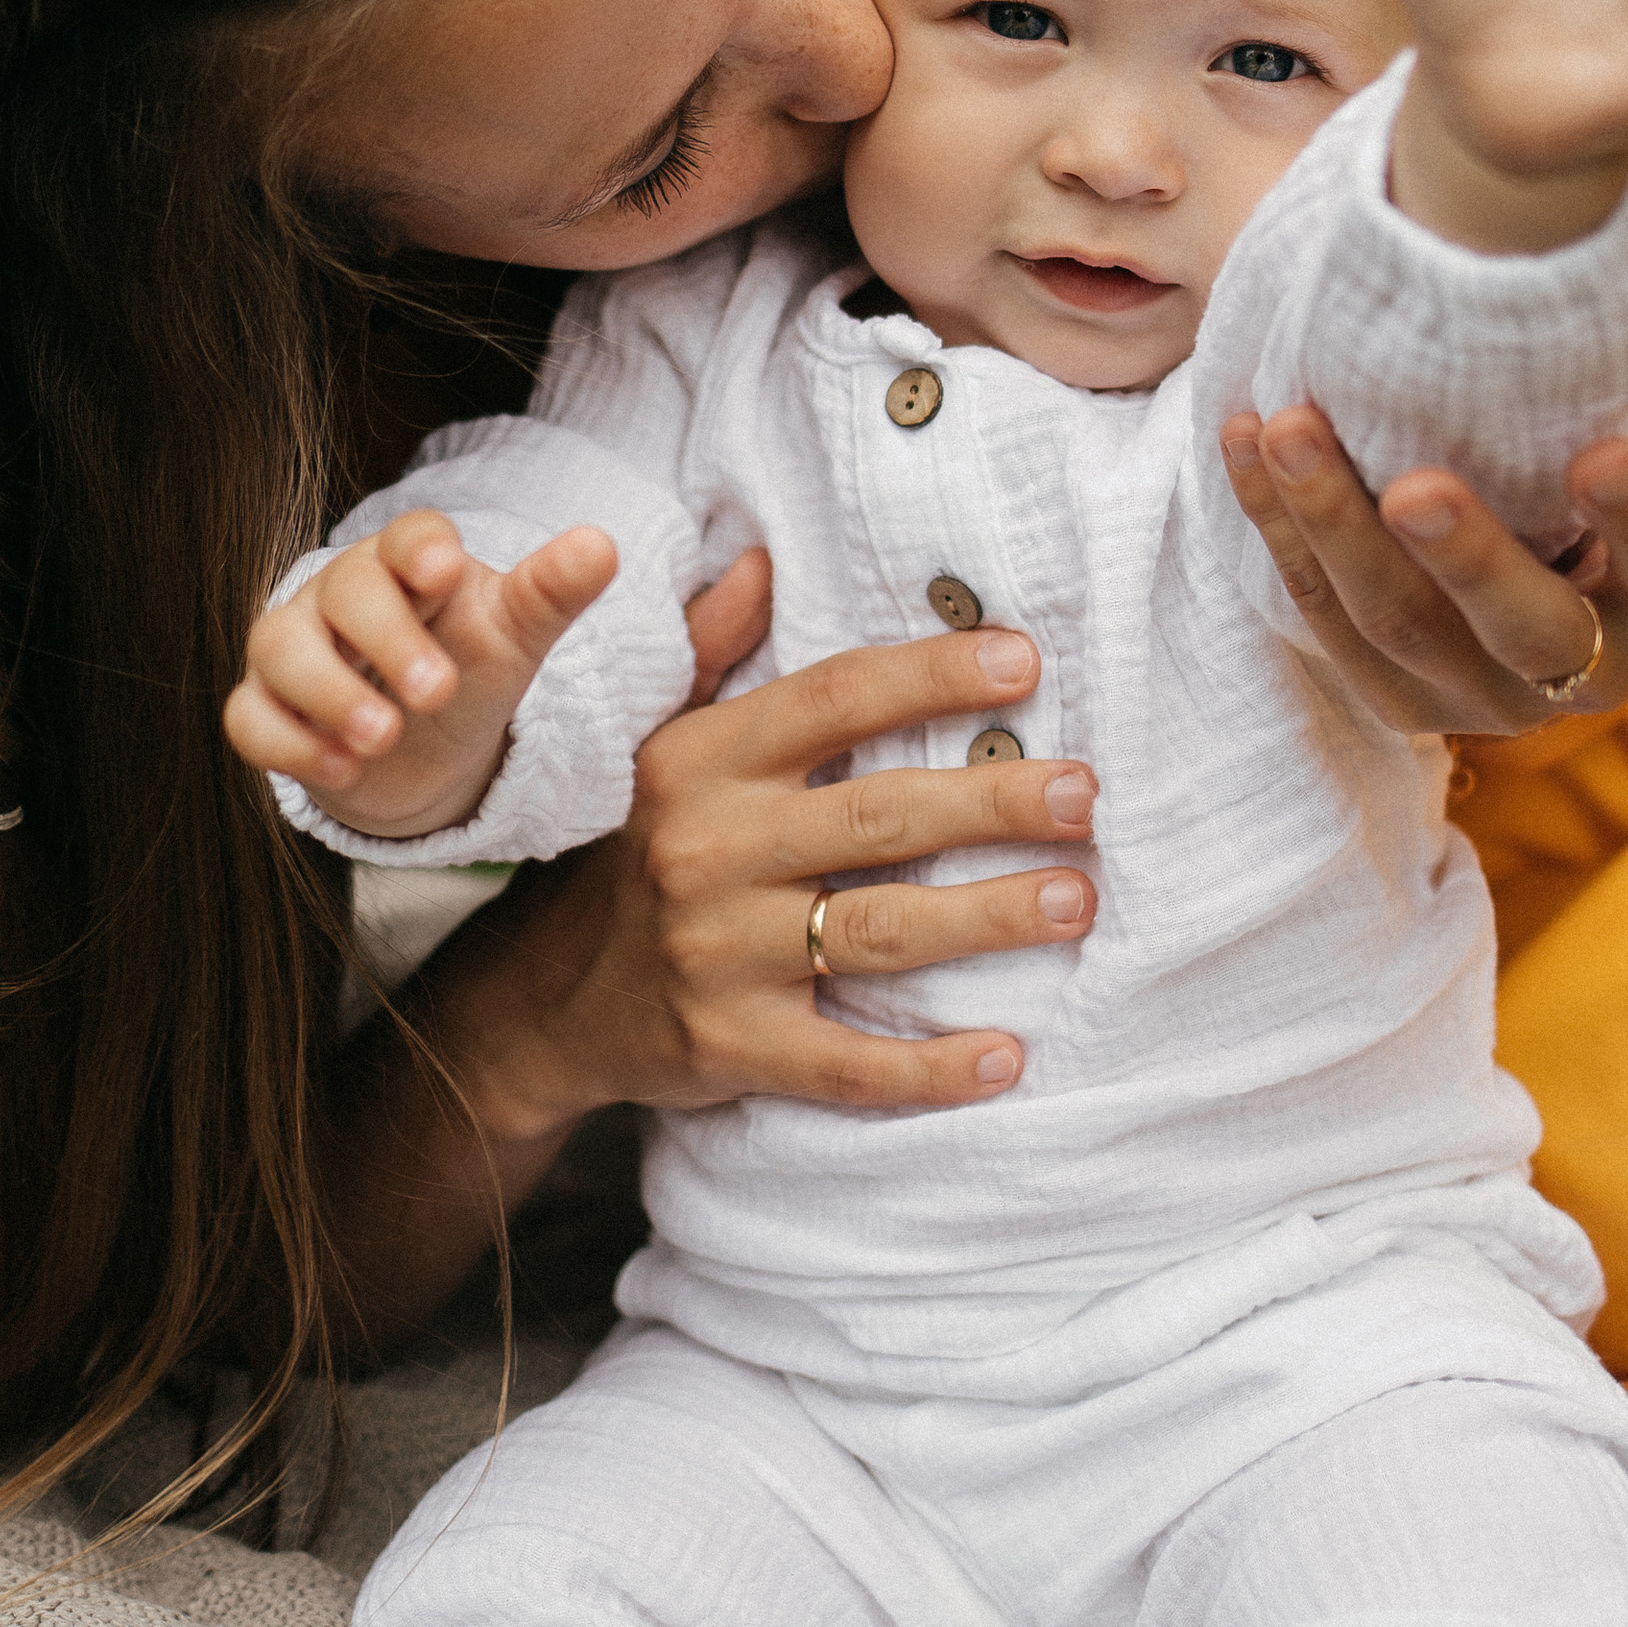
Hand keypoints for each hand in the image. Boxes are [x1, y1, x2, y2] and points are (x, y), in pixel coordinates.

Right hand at [223, 507, 617, 835]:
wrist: (424, 742)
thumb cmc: (466, 664)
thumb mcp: (515, 634)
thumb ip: (551, 593)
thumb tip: (601, 545)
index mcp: (406, 563)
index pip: (406, 537)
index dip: (421, 550)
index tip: (446, 574)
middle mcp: (339, 595)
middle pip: (345, 590)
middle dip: (388, 638)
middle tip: (436, 693)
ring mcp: (294, 648)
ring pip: (281, 647)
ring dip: (330, 693)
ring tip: (383, 737)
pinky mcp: (267, 709)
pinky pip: (251, 718)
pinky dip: (290, 744)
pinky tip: (342, 770)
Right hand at [419, 620, 1104, 1144]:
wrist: (544, 997)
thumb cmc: (635, 850)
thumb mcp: (656, 740)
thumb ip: (712, 648)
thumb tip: (760, 557)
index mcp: (701, 760)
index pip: (833, 699)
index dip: (932, 676)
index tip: (1025, 663)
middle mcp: (708, 848)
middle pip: (877, 816)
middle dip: (992, 800)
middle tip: (1082, 794)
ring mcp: (718, 953)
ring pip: (877, 931)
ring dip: (986, 918)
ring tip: (1077, 900)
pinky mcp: (731, 1047)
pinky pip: (845, 1065)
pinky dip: (929, 1069)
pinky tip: (1008, 1058)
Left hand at [1220, 361, 1627, 732]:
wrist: (1511, 549)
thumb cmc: (1578, 457)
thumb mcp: (1617, 419)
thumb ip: (1612, 371)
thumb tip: (1585, 272)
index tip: (1600, 455)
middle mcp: (1590, 671)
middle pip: (1530, 629)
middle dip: (1468, 559)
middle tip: (1413, 490)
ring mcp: (1484, 698)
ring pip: (1400, 627)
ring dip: (1335, 527)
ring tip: (1288, 430)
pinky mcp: (1396, 701)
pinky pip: (1322, 617)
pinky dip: (1279, 528)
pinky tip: (1245, 442)